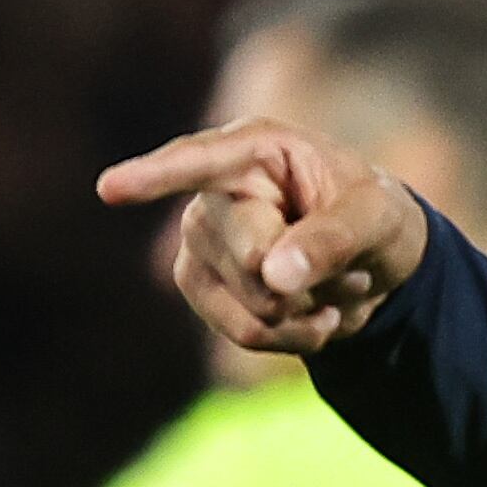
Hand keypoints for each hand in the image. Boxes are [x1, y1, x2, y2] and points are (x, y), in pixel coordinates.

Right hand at [96, 124, 427, 355]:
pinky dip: (292, 337)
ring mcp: (201, 240)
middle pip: (249, 257)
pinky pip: (244, 334)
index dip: (154, 176)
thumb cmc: (374, 217)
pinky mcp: (202, 287)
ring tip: (332, 286)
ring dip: (303, 311)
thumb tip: (273, 276)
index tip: (108, 188)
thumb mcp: (377, 218)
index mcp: (257, 149)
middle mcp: (217, 190)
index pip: (198, 162)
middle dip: (304, 276)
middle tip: (348, 263)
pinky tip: (314, 316)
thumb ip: (332, 239)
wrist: (371, 263)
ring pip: (248, 305)